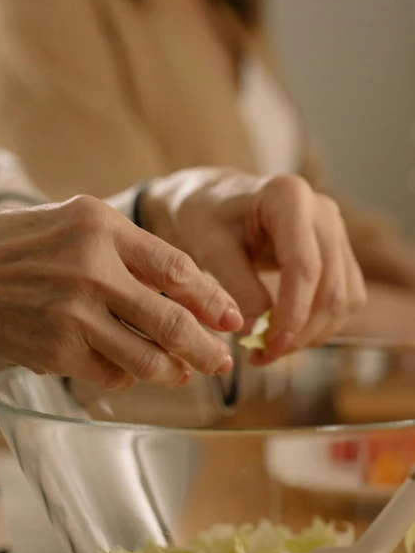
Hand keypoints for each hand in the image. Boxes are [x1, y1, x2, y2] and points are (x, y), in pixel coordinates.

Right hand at [0, 196, 242, 387]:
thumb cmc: (16, 241)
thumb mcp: (75, 220)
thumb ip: (127, 250)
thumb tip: (182, 291)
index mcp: (101, 225)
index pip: (176, 266)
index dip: (211, 297)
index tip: (232, 317)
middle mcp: (90, 268)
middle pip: (169, 319)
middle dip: (206, 347)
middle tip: (225, 362)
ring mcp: (70, 313)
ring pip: (143, 356)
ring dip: (173, 371)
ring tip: (186, 374)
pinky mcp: (52, 351)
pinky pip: (108, 373)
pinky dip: (126, 375)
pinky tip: (132, 372)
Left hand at [142, 169, 366, 362]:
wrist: (214, 198)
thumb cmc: (207, 216)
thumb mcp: (211, 248)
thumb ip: (236, 288)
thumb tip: (257, 334)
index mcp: (288, 197)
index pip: (304, 267)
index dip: (292, 314)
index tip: (269, 346)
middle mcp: (322, 210)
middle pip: (331, 287)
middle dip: (301, 331)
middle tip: (264, 356)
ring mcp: (335, 230)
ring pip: (345, 297)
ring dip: (314, 333)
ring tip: (272, 349)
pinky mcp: (338, 250)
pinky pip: (346, 296)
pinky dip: (322, 323)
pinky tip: (288, 334)